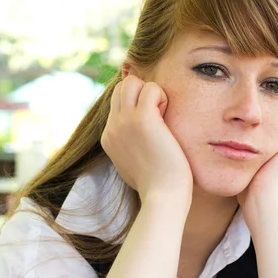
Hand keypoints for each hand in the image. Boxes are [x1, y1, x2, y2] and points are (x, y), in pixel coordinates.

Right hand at [101, 76, 192, 206]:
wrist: (163, 195)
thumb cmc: (158, 184)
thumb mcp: (134, 164)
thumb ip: (131, 148)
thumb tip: (139, 138)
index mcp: (109, 137)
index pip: (118, 103)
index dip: (138, 106)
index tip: (154, 126)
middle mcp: (112, 127)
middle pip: (121, 87)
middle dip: (141, 94)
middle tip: (158, 115)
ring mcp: (124, 121)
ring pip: (131, 82)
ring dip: (150, 92)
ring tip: (162, 115)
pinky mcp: (142, 118)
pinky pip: (151, 88)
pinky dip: (162, 97)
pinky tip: (168, 118)